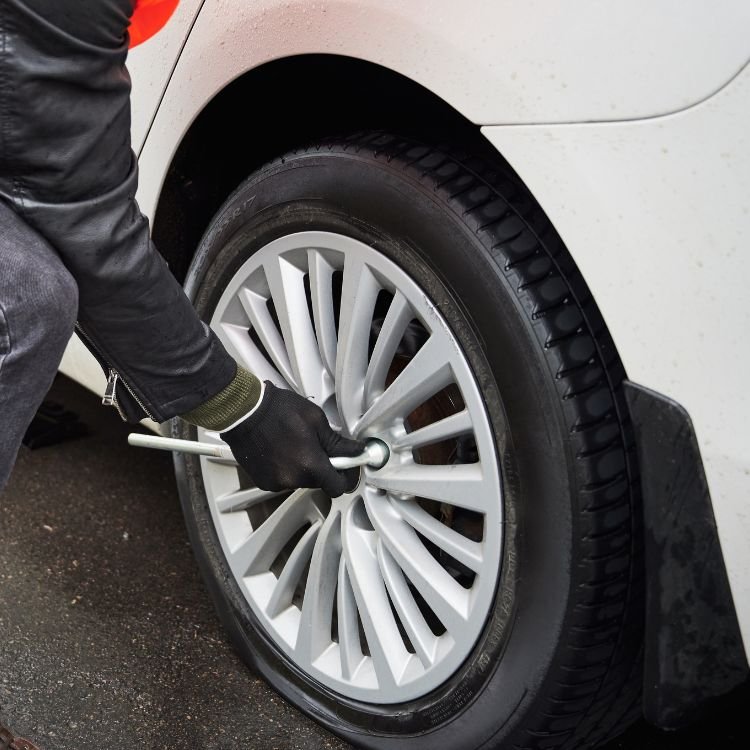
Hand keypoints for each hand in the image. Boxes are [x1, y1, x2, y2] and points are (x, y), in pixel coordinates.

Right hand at [221, 382, 364, 496]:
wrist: (244, 411)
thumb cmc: (277, 411)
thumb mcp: (316, 420)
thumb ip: (337, 442)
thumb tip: (355, 451)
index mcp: (310, 465)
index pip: (337, 487)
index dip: (344, 477)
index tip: (345, 467)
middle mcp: (292, 479)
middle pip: (319, 483)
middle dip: (322, 467)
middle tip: (316, 446)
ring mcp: (276, 482)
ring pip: (301, 481)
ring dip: (303, 468)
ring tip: (294, 445)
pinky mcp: (264, 482)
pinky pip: (284, 480)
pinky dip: (286, 469)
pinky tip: (281, 450)